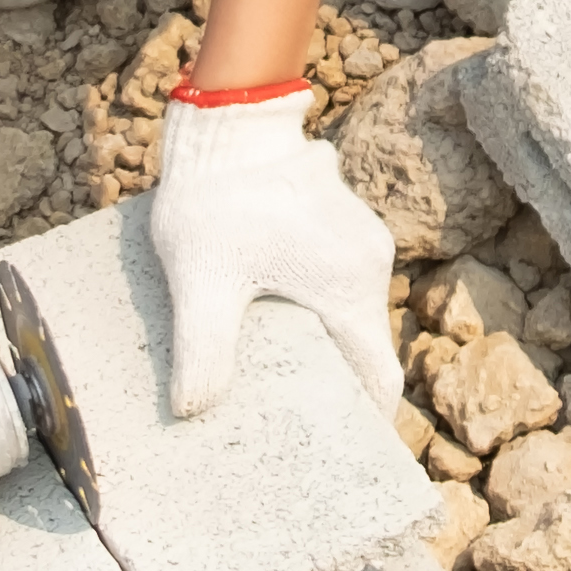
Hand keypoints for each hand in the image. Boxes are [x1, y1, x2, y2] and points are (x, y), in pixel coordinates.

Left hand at [146, 89, 405, 421]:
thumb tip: (192, 411)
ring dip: (320, 344)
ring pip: (349, 313)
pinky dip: (313, 307)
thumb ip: (202, 350)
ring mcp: (360, 239)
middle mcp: (369, 264)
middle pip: (363, 348)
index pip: (378, 377)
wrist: (229, 121)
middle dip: (334, 386)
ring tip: (275, 373)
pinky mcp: (341, 222)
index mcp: (348, 288)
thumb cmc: (218, 199)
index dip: (365, 420)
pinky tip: (269, 315)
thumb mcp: (202, 280)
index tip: (341, 449)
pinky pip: (337, 281)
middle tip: (290, 419)